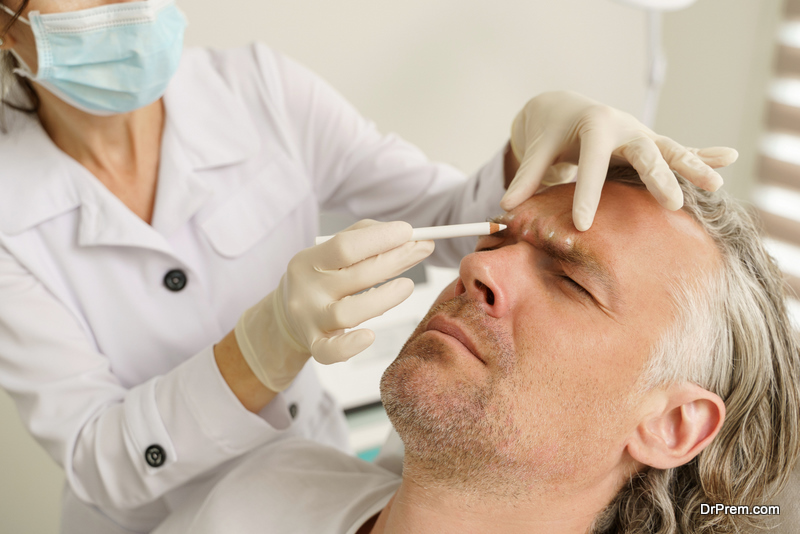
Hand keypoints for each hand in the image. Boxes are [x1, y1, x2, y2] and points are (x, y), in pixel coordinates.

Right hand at [234, 220, 432, 391]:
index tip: (408, 231)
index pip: (345, 246)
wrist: (288, 316)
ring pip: (347, 313)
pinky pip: (330, 351)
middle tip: (423, 250)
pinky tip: (369, 336)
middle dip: (394, 261)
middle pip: (355, 276)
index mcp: (310, 260)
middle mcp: (308, 289)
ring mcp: (310, 320)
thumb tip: (409, 236)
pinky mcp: (315, 345)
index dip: (379, 238)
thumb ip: (365, 238)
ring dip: (383, 299)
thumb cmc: (323, 278)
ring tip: (408, 286)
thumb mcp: (331, 252)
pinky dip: (350, 346)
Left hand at [502, 91, 738, 230]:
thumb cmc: (550, 131)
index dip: (587, 194)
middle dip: (659, 178)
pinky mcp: (649, 143)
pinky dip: (703, 154)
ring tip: (717, 185)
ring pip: (670, 150)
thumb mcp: (537, 148)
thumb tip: (505, 206)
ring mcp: (640, 135)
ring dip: (693, 166)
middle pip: (645, 152)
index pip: (592, 163)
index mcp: (593, 126)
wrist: (565, 108)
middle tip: (672, 204)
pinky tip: (729, 159)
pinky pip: (679, 149)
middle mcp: (623, 127)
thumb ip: (526, 176)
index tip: (584, 224)